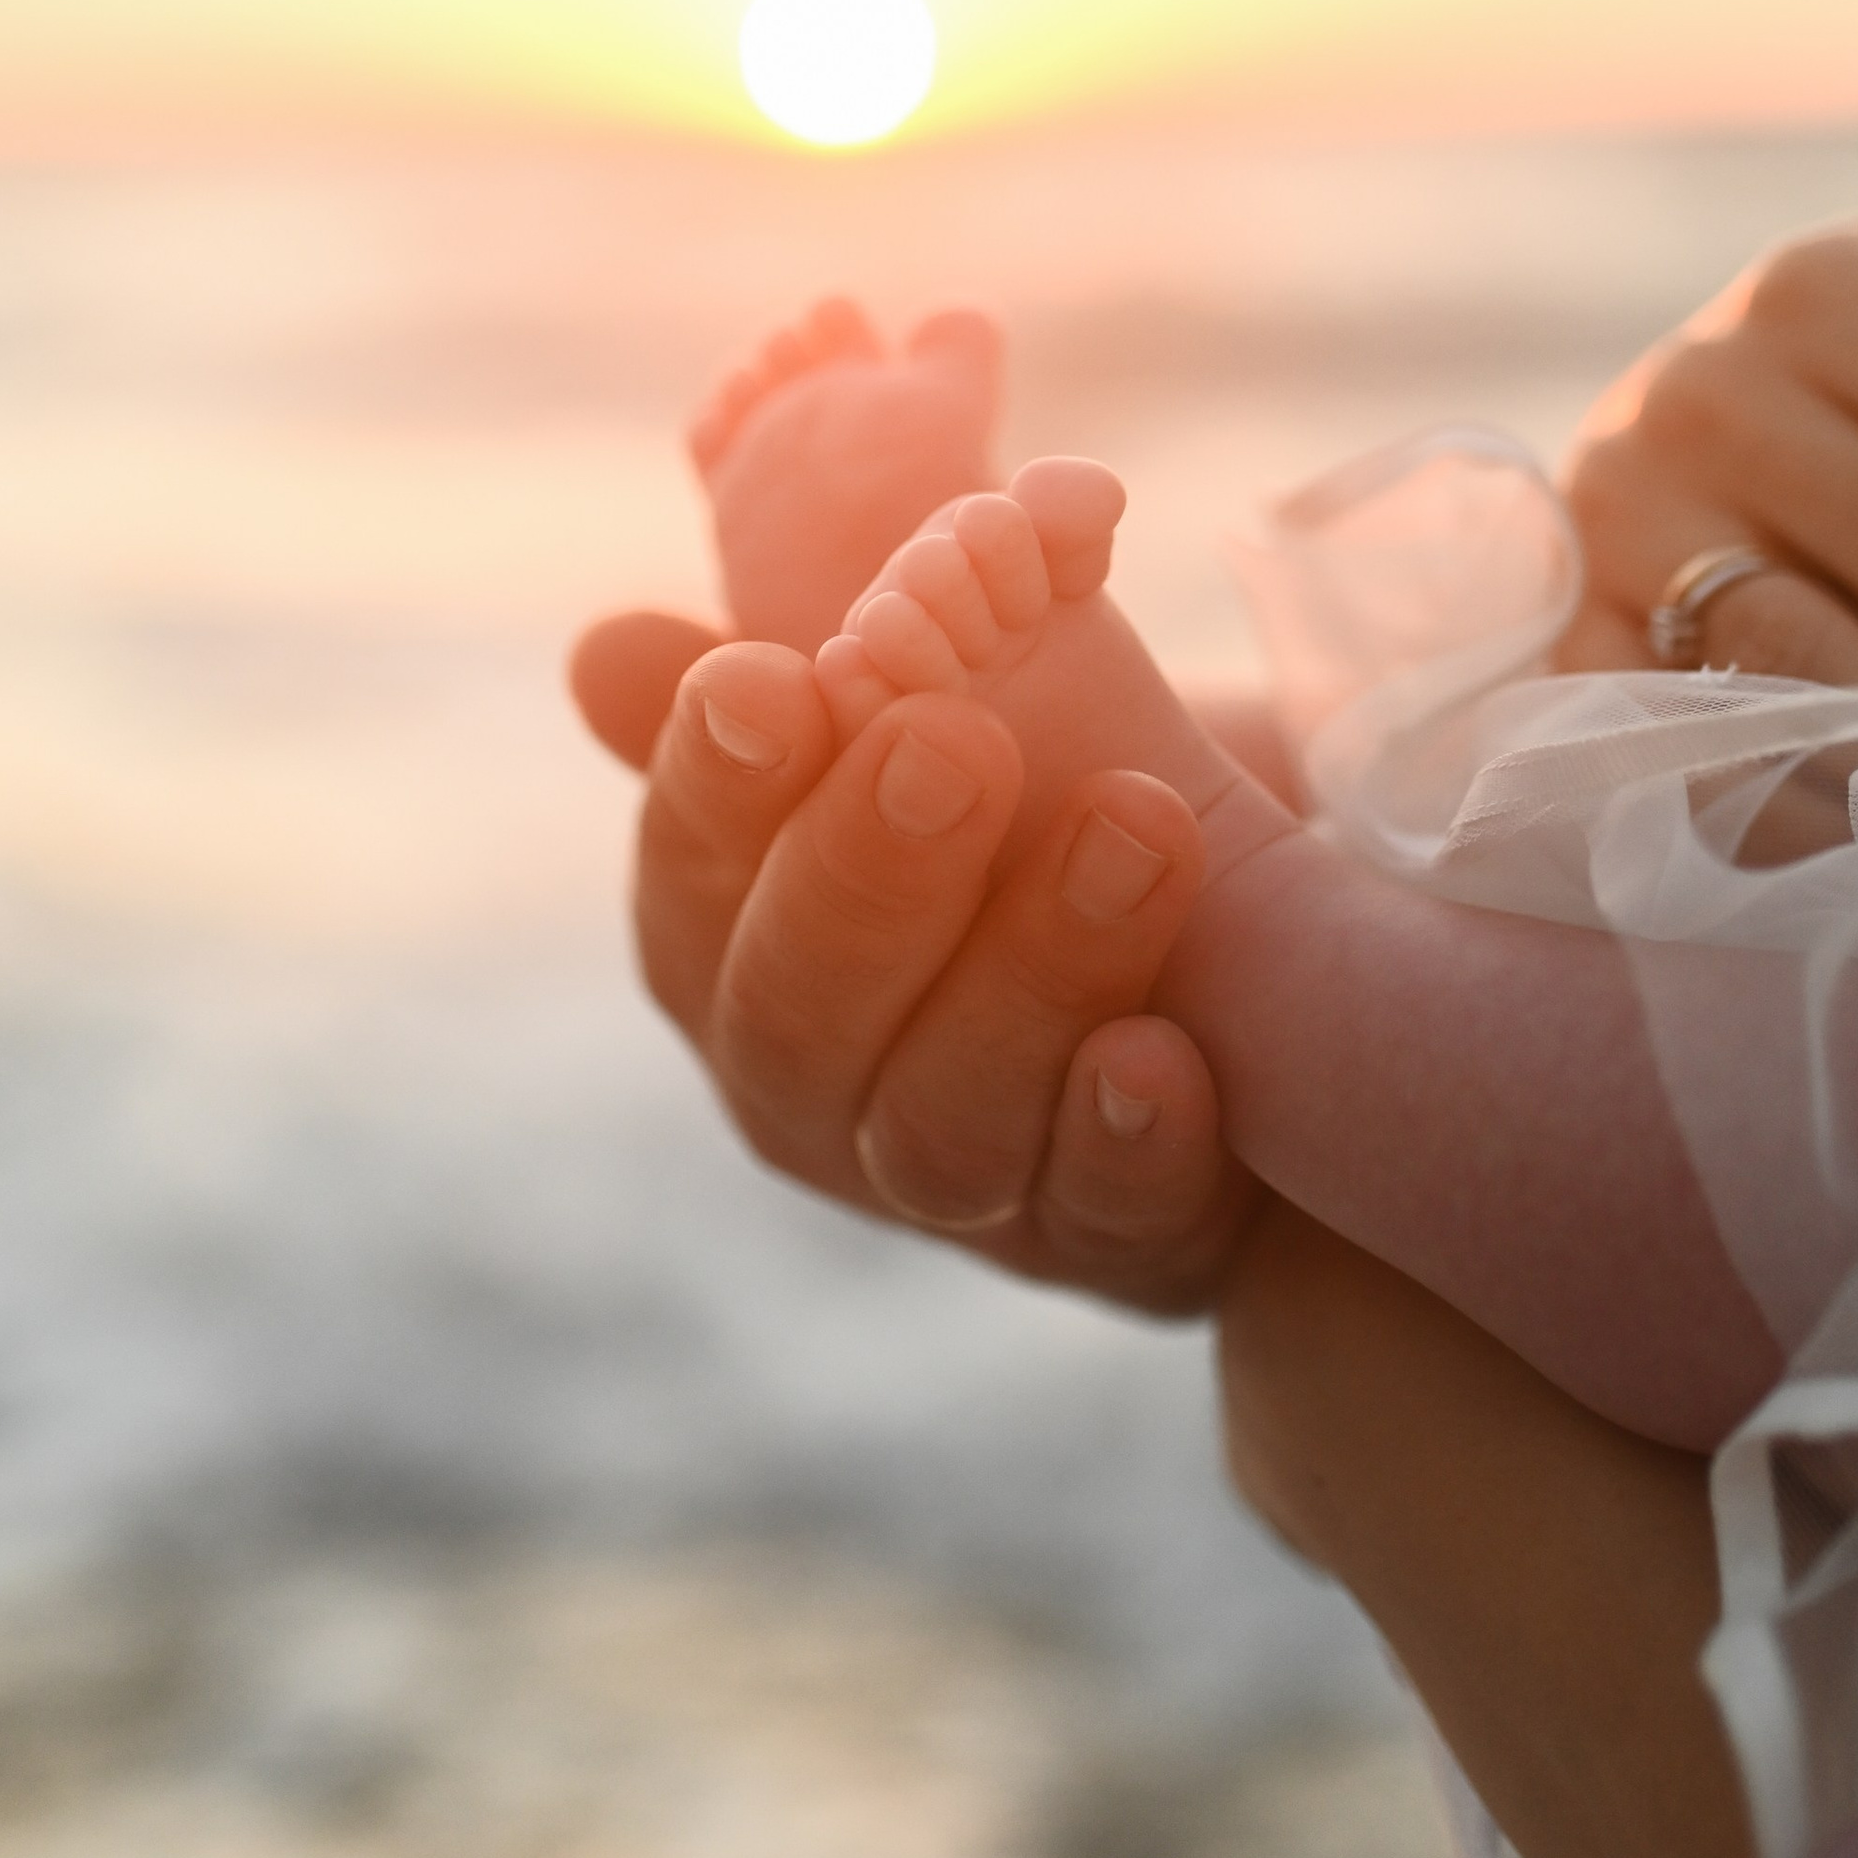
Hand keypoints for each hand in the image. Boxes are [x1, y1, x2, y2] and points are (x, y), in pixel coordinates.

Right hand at [569, 607, 1259, 1313]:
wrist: (1232, 1010)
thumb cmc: (1025, 830)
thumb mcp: (927, 719)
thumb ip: (807, 651)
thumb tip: (624, 619)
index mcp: (737, 939)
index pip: (690, 868)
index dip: (717, 783)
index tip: (773, 678)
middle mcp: (816, 1080)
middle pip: (794, 1011)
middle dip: (867, 873)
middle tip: (958, 738)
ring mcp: (957, 1181)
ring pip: (942, 1122)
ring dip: (1035, 972)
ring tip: (1141, 830)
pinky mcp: (1111, 1238)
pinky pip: (1103, 1214)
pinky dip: (1124, 1142)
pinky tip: (1168, 1058)